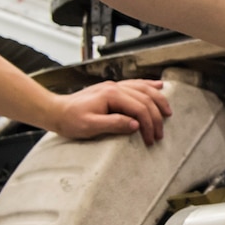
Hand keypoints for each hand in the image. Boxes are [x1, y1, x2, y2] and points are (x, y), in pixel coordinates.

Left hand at [46, 79, 171, 143]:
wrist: (57, 111)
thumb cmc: (71, 120)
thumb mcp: (90, 127)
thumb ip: (114, 124)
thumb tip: (135, 125)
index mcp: (111, 95)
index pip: (139, 108)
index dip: (148, 125)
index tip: (150, 139)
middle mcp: (115, 87)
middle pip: (145, 98)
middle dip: (156, 117)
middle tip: (159, 134)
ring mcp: (114, 86)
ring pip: (144, 88)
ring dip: (158, 100)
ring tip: (168, 112)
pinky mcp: (112, 89)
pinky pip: (136, 84)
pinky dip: (149, 86)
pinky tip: (158, 86)